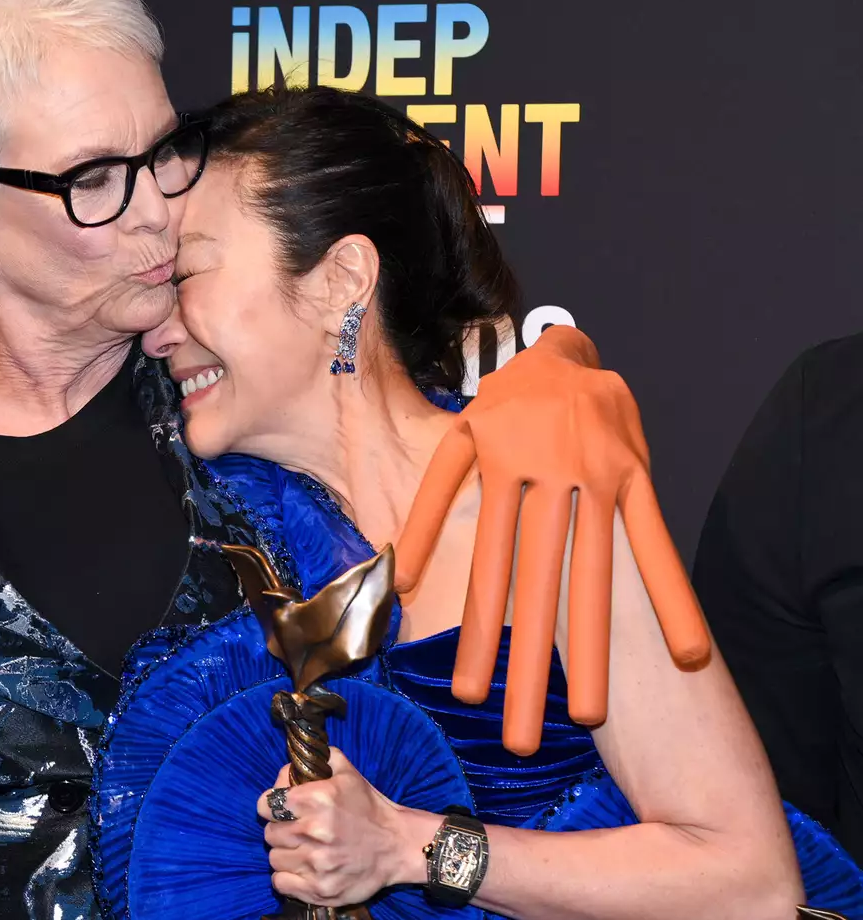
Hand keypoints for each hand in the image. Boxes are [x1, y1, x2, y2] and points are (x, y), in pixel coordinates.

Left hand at [256, 750, 418, 907]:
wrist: (398, 846)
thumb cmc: (369, 808)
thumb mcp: (347, 773)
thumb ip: (317, 760)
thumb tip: (290, 767)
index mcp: (317, 799)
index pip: (266, 805)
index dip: (271, 806)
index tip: (282, 810)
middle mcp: (315, 831)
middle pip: (270, 833)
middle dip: (281, 830)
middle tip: (299, 831)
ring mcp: (318, 863)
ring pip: (275, 858)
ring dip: (286, 854)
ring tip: (305, 850)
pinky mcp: (321, 889)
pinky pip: (280, 883)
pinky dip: (287, 878)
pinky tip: (303, 870)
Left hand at [394, 326, 709, 754]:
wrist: (562, 348)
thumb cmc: (501, 405)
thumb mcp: (452, 444)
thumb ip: (427, 510)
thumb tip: (398, 579)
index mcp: (498, 475)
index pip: (487, 572)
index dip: (479, 636)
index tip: (468, 696)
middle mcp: (548, 482)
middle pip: (538, 590)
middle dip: (530, 668)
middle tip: (518, 737)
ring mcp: (598, 481)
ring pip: (595, 579)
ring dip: (596, 652)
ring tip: (590, 718)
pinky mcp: (638, 479)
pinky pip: (654, 546)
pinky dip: (673, 599)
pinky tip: (689, 653)